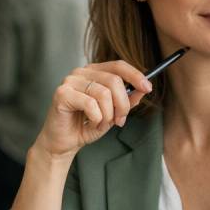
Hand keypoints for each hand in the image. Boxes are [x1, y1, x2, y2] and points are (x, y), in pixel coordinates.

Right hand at [32, 61, 152, 161]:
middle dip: (122, 104)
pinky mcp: (62, 93)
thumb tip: (142, 90)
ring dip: (108, 115)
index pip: (118, 65)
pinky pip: (90, 104)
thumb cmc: (85, 126)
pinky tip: (91, 123)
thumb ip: (127, 101)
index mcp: (94, 72)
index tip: (148, 88)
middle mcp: (81, 72)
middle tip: (120, 120)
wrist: (64, 143)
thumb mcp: (112, 114)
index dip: (135, 75)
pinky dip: (96, 118)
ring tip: (101, 124)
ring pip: (104, 94)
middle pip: (114, 80)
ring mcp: (70, 81)